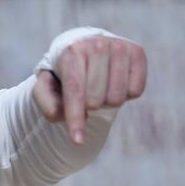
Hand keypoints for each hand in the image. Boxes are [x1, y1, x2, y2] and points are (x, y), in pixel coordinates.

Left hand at [32, 35, 147, 143]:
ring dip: (106, 101)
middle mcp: (97, 45)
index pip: (75, 91)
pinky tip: (115, 82)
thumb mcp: (46, 86)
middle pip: (96, 99)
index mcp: (71, 51)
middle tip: (84, 94)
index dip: (76, 118)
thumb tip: (61, 115)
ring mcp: (119, 46)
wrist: (85, 50)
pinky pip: (136, 91)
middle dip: (89, 106)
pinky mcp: (138, 52)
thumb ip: (46, 102)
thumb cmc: (64, 73)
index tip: (77, 140)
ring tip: (98, 88)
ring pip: (117, 97)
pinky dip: (125, 94)